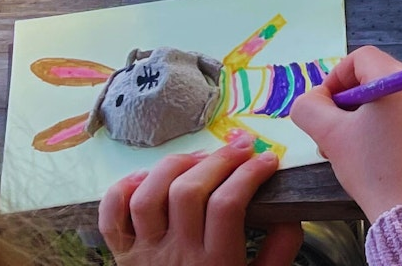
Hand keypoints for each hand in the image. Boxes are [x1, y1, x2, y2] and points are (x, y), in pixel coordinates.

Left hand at [99, 129, 299, 265]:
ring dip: (174, 167)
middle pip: (188, 192)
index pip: (228, 204)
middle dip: (218, 160)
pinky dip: (123, 189)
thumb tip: (289, 213)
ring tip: (199, 159)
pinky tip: (148, 178)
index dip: (250, 173)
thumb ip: (280, 250)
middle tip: (241, 147)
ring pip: (148, 196)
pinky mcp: (123, 255)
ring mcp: (145, 254)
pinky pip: (112, 217)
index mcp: (216, 264)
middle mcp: (177, 255)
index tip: (268, 160)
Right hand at [290, 46, 401, 220]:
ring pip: (396, 100)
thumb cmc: (376, 170)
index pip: (361, 59)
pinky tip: (383, 157)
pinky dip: (394, 127)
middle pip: (378, 79)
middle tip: (334, 135)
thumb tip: (314, 98)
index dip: (335, 80)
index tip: (324, 109)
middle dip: (350, 104)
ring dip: (370, 118)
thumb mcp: (331, 136)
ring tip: (355, 151)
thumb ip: (309, 107)